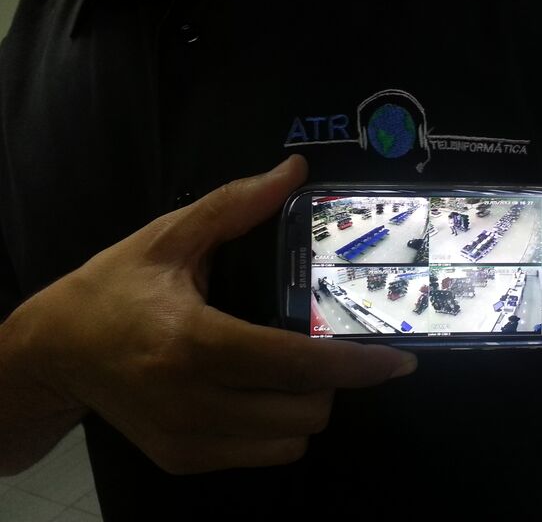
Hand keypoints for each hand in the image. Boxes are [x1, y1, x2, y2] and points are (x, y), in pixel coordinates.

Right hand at [5, 155, 416, 473]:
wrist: (54, 353)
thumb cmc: (111, 289)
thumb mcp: (167, 237)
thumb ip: (234, 206)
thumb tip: (294, 171)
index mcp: (192, 341)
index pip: (294, 363)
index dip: (355, 365)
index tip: (398, 361)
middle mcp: (192, 401)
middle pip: (306, 410)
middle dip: (332, 379)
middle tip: (324, 345)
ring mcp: (187, 439)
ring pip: (291, 441)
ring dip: (307, 404)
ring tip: (290, 369)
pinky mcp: (182, 460)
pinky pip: (262, 455)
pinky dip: (277, 427)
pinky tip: (259, 393)